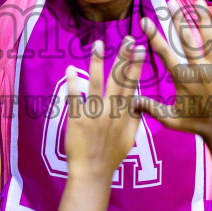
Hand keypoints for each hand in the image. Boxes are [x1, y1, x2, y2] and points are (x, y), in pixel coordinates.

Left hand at [62, 38, 144, 180]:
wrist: (93, 172)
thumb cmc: (111, 156)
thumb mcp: (130, 138)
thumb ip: (135, 118)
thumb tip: (139, 102)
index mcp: (125, 114)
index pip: (132, 85)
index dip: (136, 66)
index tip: (140, 49)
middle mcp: (112, 111)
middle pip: (118, 79)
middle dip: (123, 58)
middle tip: (127, 39)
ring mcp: (94, 114)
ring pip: (97, 83)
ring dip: (98, 63)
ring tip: (98, 44)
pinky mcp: (78, 119)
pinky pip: (75, 98)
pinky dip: (73, 83)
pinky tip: (71, 69)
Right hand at [136, 0, 211, 141]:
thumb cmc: (196, 125)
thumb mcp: (170, 119)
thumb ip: (150, 108)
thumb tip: (130, 102)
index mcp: (182, 79)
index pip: (164, 52)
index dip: (154, 35)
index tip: (145, 21)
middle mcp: (199, 71)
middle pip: (187, 38)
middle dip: (177, 18)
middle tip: (170, 1)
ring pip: (210, 38)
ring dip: (203, 18)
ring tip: (198, 1)